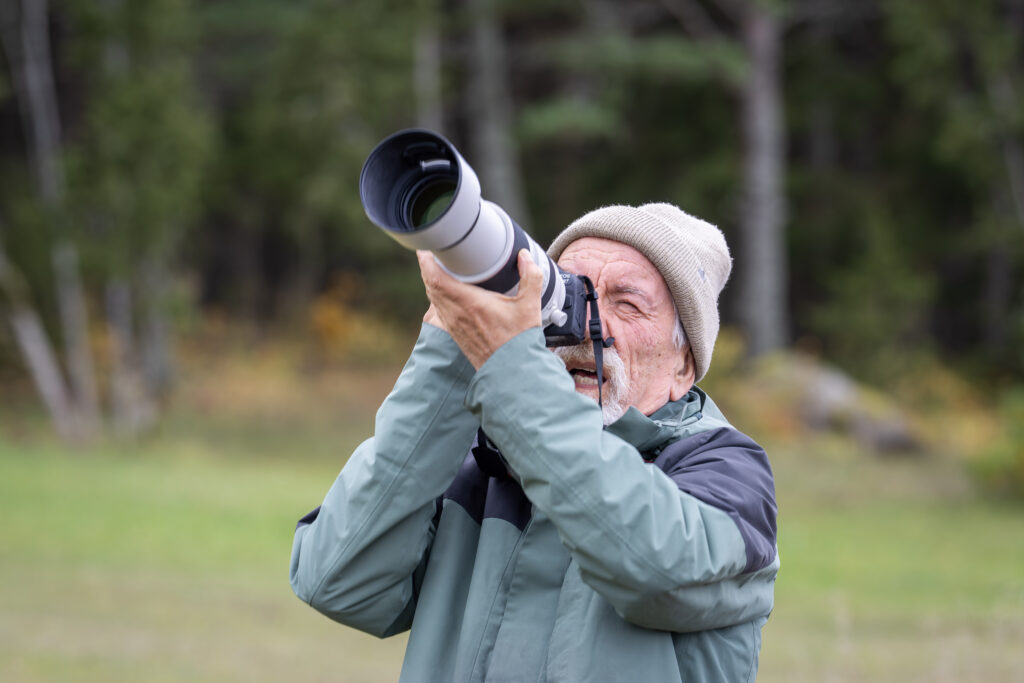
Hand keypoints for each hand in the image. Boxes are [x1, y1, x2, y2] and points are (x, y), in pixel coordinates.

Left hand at [418, 249, 543, 368]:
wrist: (511, 372)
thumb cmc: (519, 341)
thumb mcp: (530, 306)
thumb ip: (531, 277)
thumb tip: (524, 256)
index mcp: (469, 303)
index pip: (436, 278)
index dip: (426, 261)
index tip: (428, 247)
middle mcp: (455, 314)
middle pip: (430, 285)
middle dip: (428, 266)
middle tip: (433, 251)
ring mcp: (452, 325)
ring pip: (433, 298)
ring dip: (432, 281)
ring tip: (438, 267)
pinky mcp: (454, 333)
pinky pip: (439, 310)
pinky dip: (438, 296)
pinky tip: (448, 291)